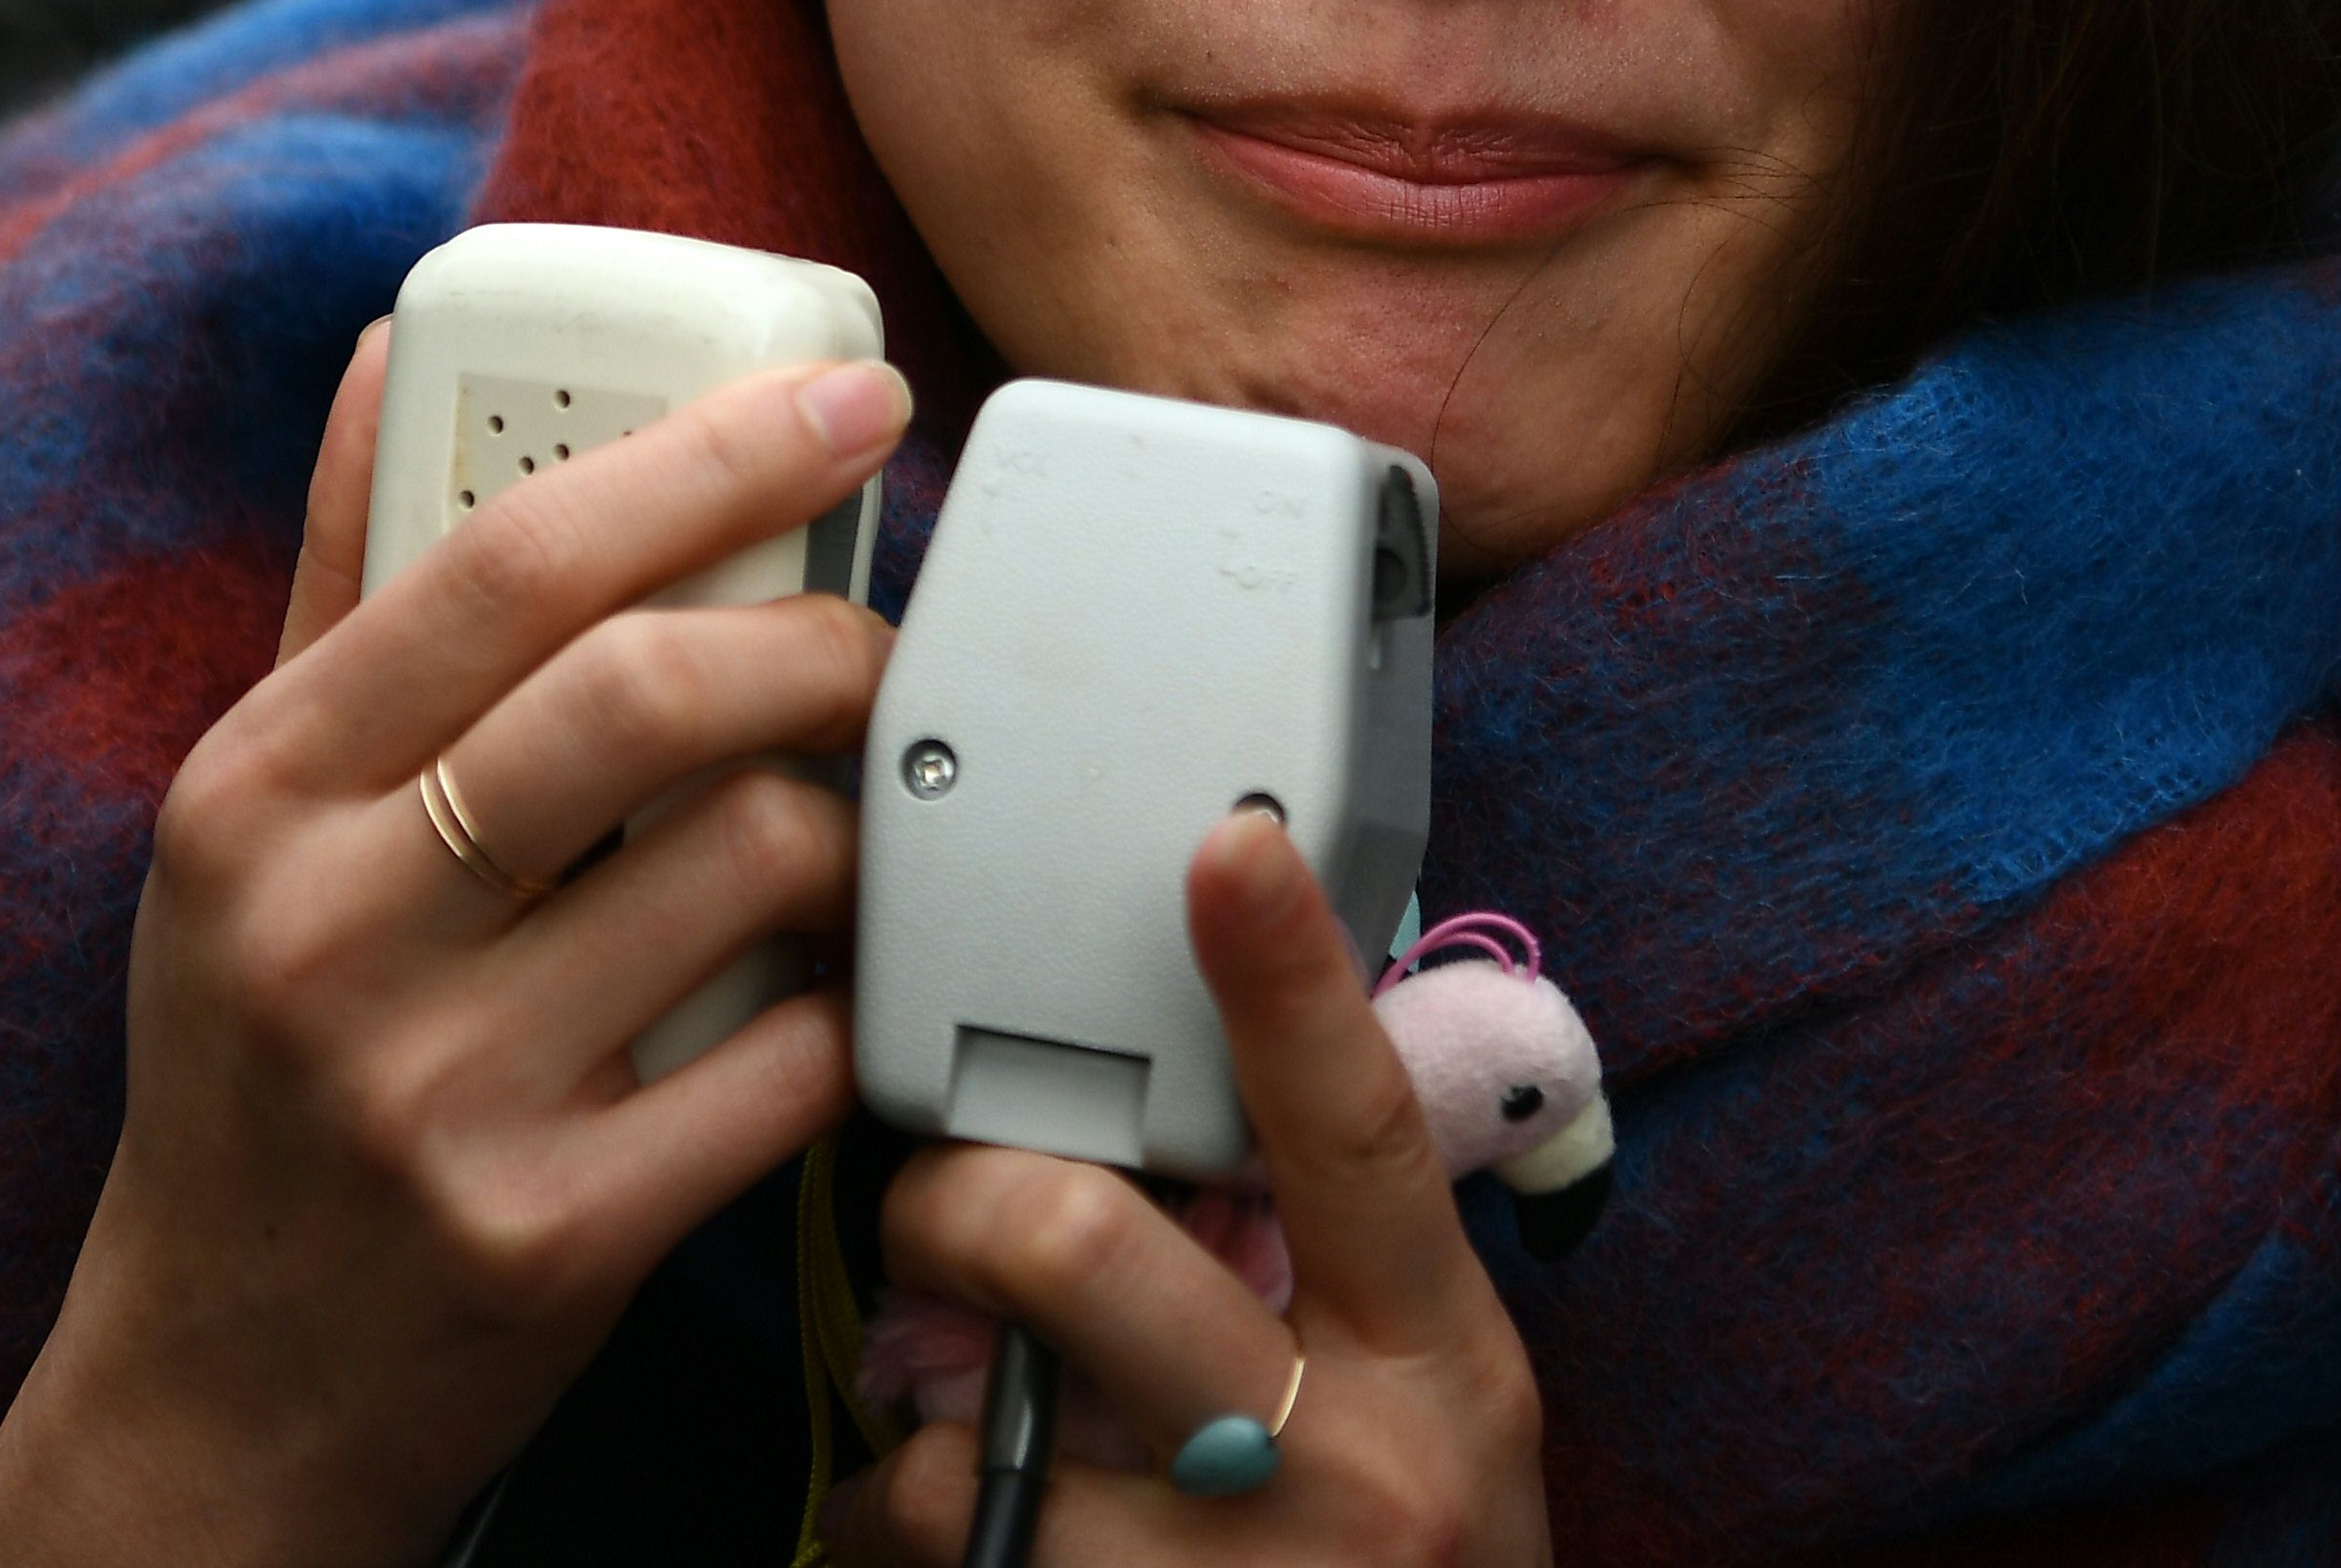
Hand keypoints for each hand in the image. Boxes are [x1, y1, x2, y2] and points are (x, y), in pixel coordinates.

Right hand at [0, 326, 912, 1567]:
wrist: (217, 1395)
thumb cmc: (256, 1064)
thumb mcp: (242, 823)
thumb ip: (338, 578)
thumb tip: (393, 344)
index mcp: (252, 795)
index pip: (506, 560)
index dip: (709, 456)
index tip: (849, 403)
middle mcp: (324, 933)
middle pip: (642, 694)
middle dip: (818, 637)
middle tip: (881, 641)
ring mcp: (434, 1096)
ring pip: (750, 867)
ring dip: (847, 831)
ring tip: (839, 833)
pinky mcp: (550, 1239)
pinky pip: (786, 1063)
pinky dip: (842, 1011)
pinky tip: (821, 996)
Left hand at [826, 814, 1550, 1567]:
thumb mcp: (1427, 1416)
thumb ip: (1327, 1270)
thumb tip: (1181, 1113)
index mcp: (1440, 1365)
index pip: (1358, 1136)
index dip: (1286, 984)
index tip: (1223, 844)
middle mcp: (1350, 1474)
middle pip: (1086, 1252)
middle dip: (965, 1209)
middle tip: (946, 1223)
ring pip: (975, 1438)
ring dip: (915, 1433)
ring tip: (947, 1445)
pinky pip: (939, 1564)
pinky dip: (900, 1542)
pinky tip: (944, 1548)